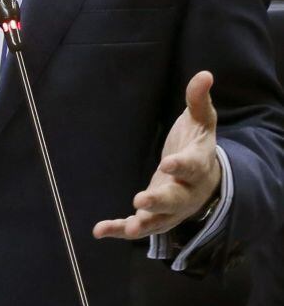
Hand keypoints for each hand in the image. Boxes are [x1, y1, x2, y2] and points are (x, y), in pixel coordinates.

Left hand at [93, 71, 220, 240]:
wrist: (207, 178)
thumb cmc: (198, 144)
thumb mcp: (202, 120)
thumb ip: (199, 100)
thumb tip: (204, 74)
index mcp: (199, 165)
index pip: (192, 165)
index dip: (181, 164)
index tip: (168, 162)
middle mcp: (188, 191)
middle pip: (175, 200)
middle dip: (159, 201)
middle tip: (141, 200)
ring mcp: (173, 208)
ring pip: (160, 220)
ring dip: (143, 224)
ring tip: (127, 227)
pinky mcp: (156, 216)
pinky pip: (140, 227)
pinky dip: (120, 230)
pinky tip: (99, 231)